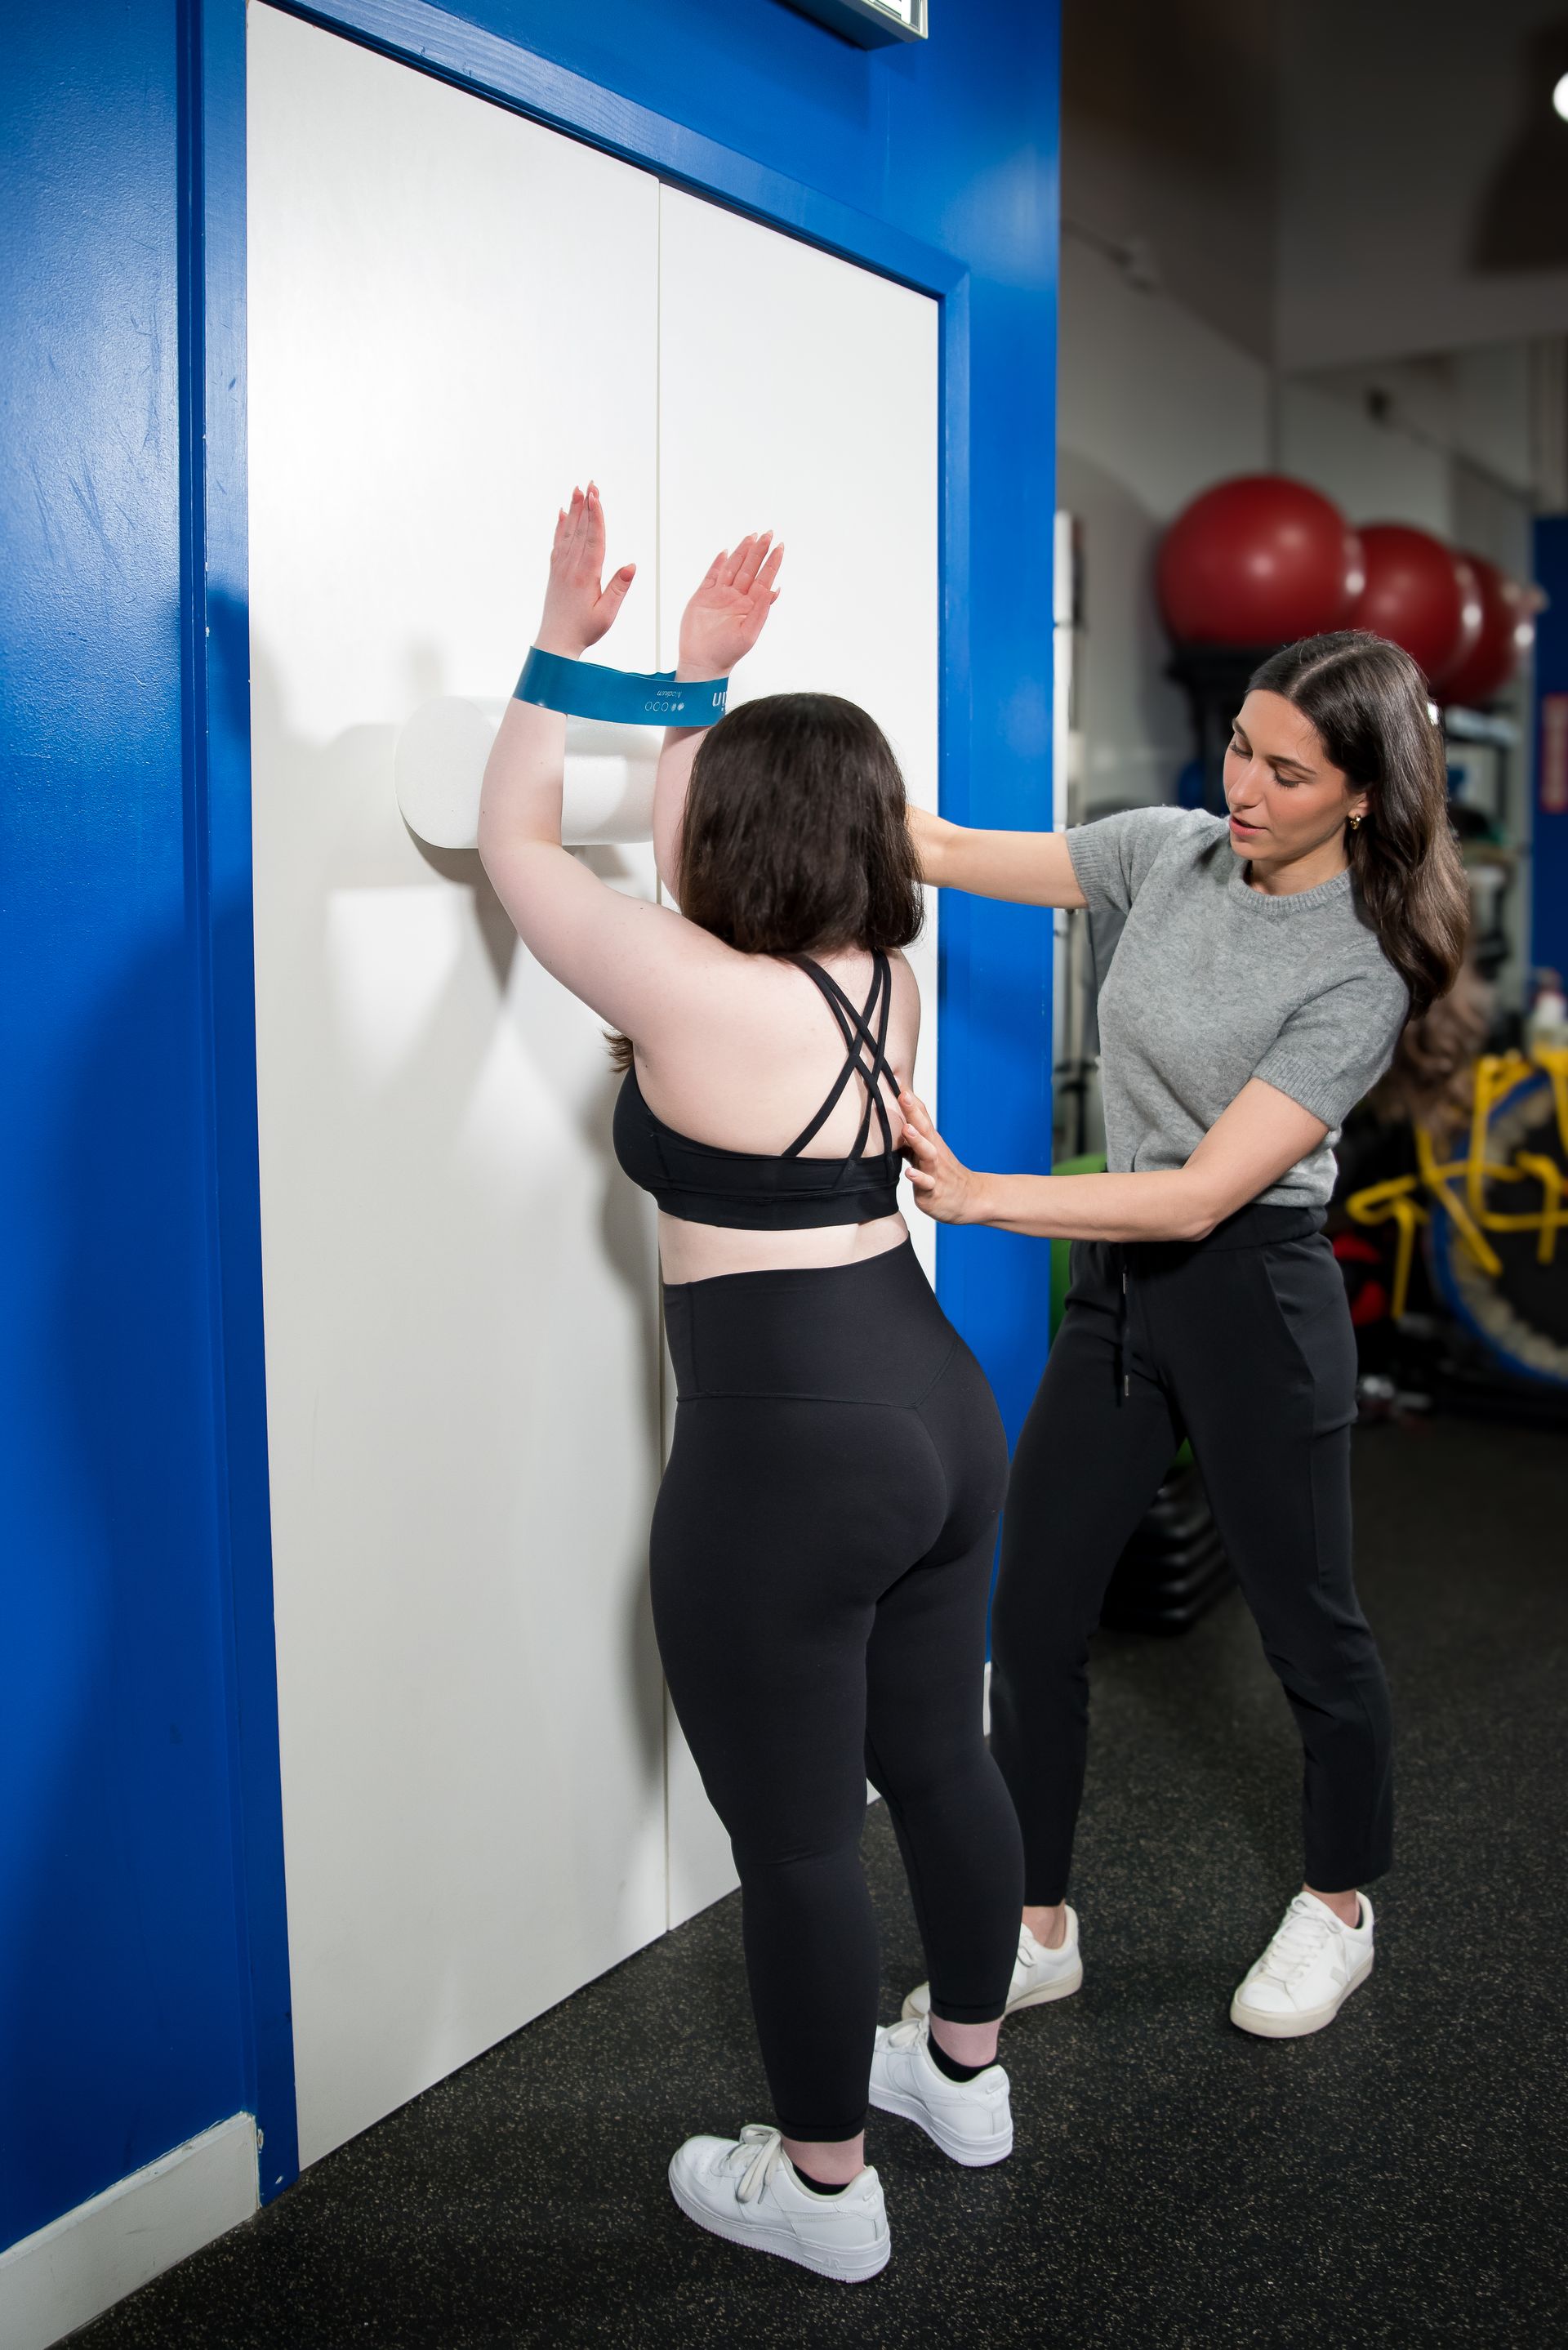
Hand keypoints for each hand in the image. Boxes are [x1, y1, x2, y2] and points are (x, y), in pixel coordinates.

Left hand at [536, 483, 635, 656]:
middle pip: (580, 529)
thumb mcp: (607, 613)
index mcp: (586, 575)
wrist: (555, 643)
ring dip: (573, 510)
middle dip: (585, 505)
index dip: (596, 515)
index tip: (596, 495)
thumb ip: (619, 588)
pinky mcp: (555, 572)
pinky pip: (557, 543)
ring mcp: (560, 568)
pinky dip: (560, 526)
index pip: (593, 538)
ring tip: (576, 490)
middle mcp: (571, 567)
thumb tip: (631, 565)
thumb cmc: (584, 630)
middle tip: (589, 483)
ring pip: (568, 533)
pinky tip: (561, 513)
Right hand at [677, 533, 784, 678]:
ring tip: (752, 537)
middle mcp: (736, 598)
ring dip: (742, 553)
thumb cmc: (726, 653)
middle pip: (750, 568)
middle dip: (759, 551)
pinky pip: (712, 575)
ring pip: (733, 568)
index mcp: (749, 606)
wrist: (702, 662)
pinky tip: (726, 553)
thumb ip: (760, 611)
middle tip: (768, 534)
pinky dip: (718, 563)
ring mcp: (720, 596)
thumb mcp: (748, 635)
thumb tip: (773, 590)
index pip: (764, 579)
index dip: (772, 563)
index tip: (780, 547)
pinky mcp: (703, 596)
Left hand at [899, 1092, 988, 1224]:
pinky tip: (909, 1173)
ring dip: (917, 1141)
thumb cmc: (942, 1172)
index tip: (896, 1080)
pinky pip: (926, 1183)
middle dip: (913, 1111)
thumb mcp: (926, 1151)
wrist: (969, 1198)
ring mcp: (934, 1170)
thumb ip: (910, 1136)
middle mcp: (933, 1152)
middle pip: (924, 1128)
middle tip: (904, 1094)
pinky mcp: (933, 1190)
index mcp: (929, 1142)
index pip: (920, 1116)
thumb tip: (890, 1119)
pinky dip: (918, 1178)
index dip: (909, 1100)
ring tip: (907, 1129)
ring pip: (926, 1154)